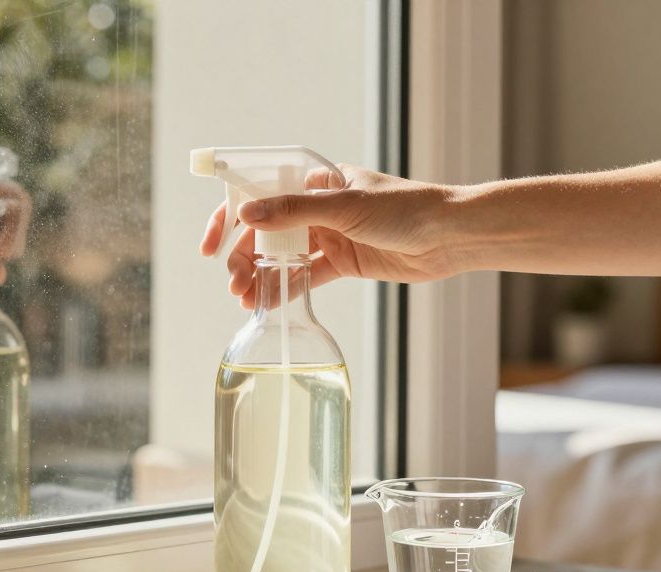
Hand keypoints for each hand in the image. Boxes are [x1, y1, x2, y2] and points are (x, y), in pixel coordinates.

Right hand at [199, 164, 458, 307]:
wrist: (450, 236)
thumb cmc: (406, 207)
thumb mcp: (346, 206)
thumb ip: (295, 211)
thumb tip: (247, 214)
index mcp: (315, 180)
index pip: (259, 191)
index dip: (229, 215)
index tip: (211, 244)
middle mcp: (317, 205)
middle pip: (266, 229)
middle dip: (243, 255)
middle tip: (232, 281)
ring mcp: (329, 234)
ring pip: (282, 255)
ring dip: (260, 275)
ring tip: (244, 297)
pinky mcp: (342, 261)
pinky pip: (304, 275)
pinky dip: (284, 288)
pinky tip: (267, 303)